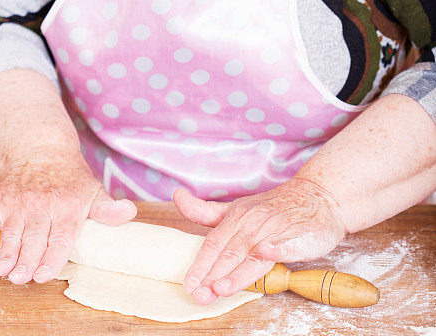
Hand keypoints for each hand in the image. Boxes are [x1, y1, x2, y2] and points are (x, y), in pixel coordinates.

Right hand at [0, 146, 136, 284]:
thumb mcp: (93, 190)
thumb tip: (129, 213)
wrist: (43, 150)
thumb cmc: (71, 179)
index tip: (44, 273)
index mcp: (68, 208)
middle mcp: (43, 206)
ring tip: (2, 269)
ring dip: (5, 250)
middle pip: (34, 238)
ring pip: (12, 232)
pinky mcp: (2, 200)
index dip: (52, 256)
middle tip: (20, 277)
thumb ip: (108, 209)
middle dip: (26, 259)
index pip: (61, 236)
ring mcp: (21, 203)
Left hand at [173, 177, 346, 304]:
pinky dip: (278, 249)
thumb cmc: (270, 208)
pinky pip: (288, 244)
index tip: (188, 284)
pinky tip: (268, 253)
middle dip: (213, 276)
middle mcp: (253, 224)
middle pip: (230, 253)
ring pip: (253, 256)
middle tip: (198, 295)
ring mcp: (276, 230)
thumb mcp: (235, 208)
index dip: (201, 264)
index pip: (214, 243)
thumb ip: (205, 211)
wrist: (315, 197)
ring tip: (221, 288)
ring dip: (238, 273)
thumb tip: (177, 196)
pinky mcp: (300, 237)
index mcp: (236, 218)